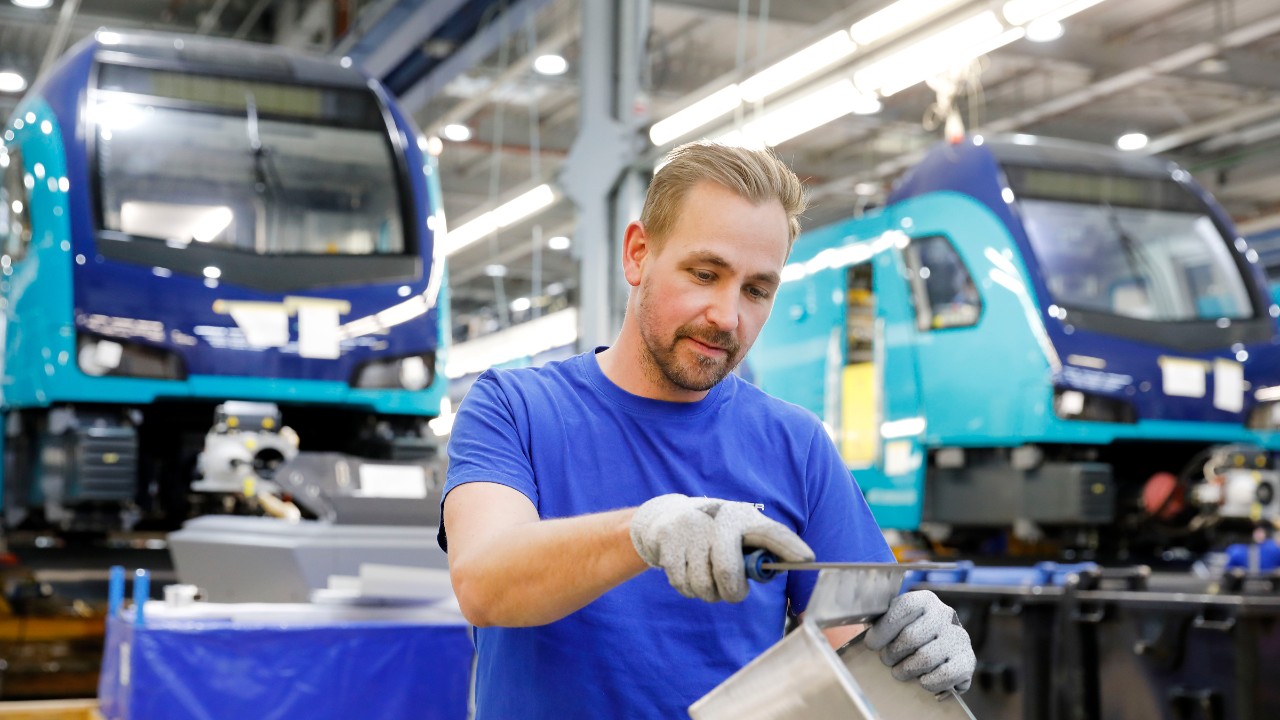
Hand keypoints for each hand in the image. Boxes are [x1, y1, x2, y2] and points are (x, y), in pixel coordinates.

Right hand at [630, 494, 812, 602]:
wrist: (668, 516)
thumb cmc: (716, 531)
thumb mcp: (740, 532)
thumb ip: (762, 549)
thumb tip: (794, 565)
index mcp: (742, 517)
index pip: (770, 532)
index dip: (788, 546)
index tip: (807, 559)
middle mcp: (718, 518)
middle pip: (727, 572)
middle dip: (732, 593)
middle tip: (733, 593)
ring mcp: (690, 529)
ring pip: (702, 585)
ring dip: (708, 593)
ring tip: (709, 581)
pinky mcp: (668, 541)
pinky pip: (682, 584)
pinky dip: (689, 589)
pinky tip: (690, 575)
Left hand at [864, 590, 974, 693]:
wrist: (939, 649)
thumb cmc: (907, 633)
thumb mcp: (893, 620)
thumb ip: (879, 621)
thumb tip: (863, 628)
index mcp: (924, 599)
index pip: (903, 608)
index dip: (884, 629)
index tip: (871, 644)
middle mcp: (945, 614)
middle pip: (911, 637)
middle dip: (892, 653)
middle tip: (887, 660)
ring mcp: (959, 637)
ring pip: (926, 658)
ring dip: (907, 670)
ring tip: (900, 671)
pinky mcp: (968, 660)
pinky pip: (945, 675)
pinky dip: (928, 682)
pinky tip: (922, 680)